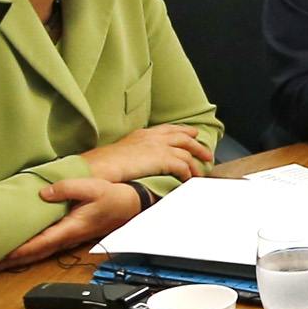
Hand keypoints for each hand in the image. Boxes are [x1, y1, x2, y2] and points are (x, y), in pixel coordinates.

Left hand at [0, 177, 145, 268]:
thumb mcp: (92, 187)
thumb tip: (45, 193)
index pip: (41, 243)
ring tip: (1, 260)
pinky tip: (22, 250)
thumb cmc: (112, 197)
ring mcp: (69, 239)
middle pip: (37, 254)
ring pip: (41, 252)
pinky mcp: (69, 235)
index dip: (21, 251)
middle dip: (15, 260)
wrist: (129, 205)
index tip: (3, 255)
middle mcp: (68, 238)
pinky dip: (31, 251)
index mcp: (71, 229)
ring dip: (21, 258)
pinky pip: (46, 246)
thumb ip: (67, 188)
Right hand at [78, 124, 212, 185]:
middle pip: (183, 137)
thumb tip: (138, 161)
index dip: (182, 130)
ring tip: (202, 171)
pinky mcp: (162, 160)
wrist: (100, 167)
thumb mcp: (120, 152)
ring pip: (187, 152)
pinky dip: (187, 173)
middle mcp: (153, 137)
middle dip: (197, 144)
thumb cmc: (104, 164)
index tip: (192, 132)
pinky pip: (182, 166)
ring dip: (196, 163)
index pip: (168, 129)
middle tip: (207, 152)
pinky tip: (188, 179)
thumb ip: (133, 153)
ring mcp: (158, 147)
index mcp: (143, 134)